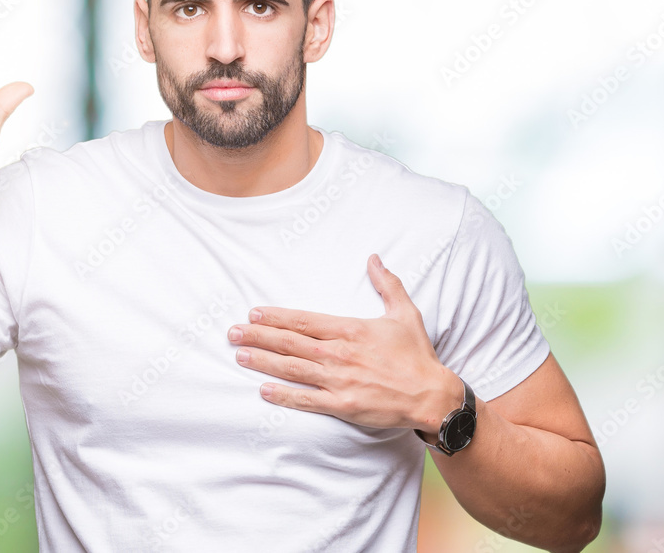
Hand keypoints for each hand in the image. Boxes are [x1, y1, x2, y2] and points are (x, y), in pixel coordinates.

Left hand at [228, 253, 459, 430]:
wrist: (431, 396)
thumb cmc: (417, 355)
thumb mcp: (405, 313)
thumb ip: (386, 284)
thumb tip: (374, 258)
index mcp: (350, 330)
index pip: (303, 320)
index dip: (275, 317)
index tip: (253, 314)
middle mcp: (339, 354)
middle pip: (289, 342)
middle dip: (258, 336)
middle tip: (231, 333)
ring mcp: (338, 381)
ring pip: (291, 369)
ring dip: (262, 361)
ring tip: (239, 354)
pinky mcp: (342, 406)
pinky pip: (306, 400)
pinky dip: (283, 395)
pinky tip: (262, 390)